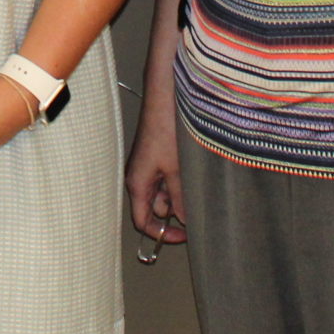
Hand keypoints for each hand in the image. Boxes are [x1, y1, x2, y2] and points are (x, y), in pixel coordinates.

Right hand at [124, 72, 188, 247]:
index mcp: (138, 183)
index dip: (162, 233)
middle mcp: (140, 177)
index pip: (143, 221)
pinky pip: (168, 178)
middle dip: (175, 211)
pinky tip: (194, 173)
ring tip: (196, 185)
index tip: (184, 236)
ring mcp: (149, 167)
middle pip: (155, 208)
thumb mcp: (177, 169)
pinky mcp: (158, 157)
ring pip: (164, 193)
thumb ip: (180, 197)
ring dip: (180, 194)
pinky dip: (180, 181)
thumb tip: (185, 220)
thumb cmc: (165, 129)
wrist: (165, 97)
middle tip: (196, 208)